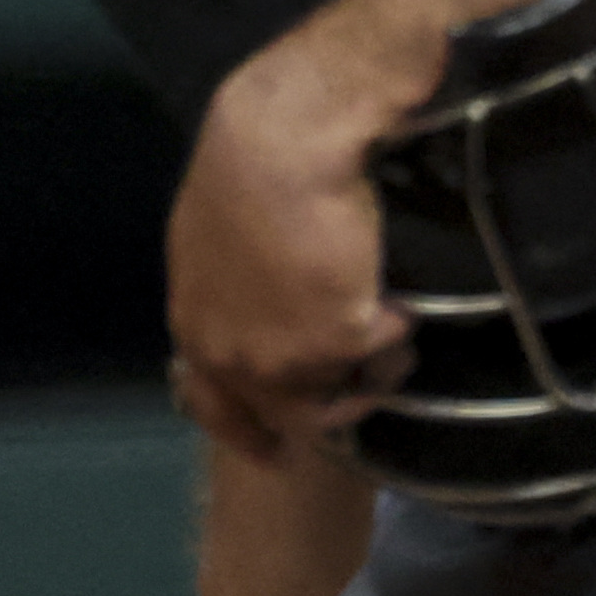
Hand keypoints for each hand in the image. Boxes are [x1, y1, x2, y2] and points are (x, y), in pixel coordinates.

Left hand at [166, 3, 429, 456]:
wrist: (282, 143)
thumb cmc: (249, 167)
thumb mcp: (218, 239)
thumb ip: (235, 289)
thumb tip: (267, 307)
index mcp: (194, 323)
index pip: (212, 403)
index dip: (245, 433)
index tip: (275, 453)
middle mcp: (229, 353)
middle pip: (286, 414)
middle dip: (334, 408)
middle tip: (367, 392)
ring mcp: (279, 356)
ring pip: (340, 394)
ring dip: (374, 370)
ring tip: (397, 331)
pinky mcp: (333, 341)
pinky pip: (380, 353)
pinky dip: (396, 329)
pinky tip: (401, 300)